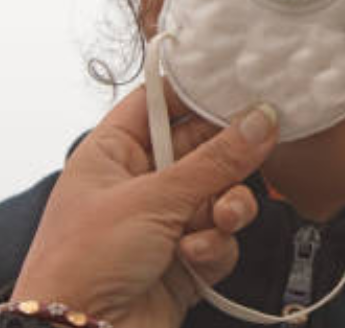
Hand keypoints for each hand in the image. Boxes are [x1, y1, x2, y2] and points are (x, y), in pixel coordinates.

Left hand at [12, 85, 278, 327]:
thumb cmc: (84, 263)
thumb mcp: (152, 199)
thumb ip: (215, 160)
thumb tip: (260, 119)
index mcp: (112, 153)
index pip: (159, 102)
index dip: (197, 89)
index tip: (241, 80)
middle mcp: (138, 183)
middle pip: (200, 149)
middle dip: (228, 157)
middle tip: (261, 145)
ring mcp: (162, 223)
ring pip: (219, 196)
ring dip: (227, 207)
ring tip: (221, 219)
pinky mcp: (183, 261)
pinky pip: (219, 238)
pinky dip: (214, 246)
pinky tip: (194, 257)